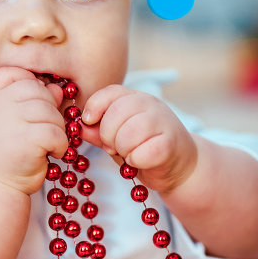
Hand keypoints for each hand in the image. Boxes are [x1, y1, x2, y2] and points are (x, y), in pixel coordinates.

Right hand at [0, 67, 67, 194]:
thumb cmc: (9, 152)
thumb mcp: (16, 122)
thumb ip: (33, 100)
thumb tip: (57, 88)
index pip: (17, 74)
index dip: (32, 87)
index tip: (31, 111)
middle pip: (40, 91)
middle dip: (50, 111)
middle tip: (44, 132)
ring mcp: (10, 121)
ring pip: (51, 112)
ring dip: (57, 130)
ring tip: (48, 145)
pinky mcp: (25, 139)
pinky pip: (56, 132)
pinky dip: (61, 145)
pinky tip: (53, 154)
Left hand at [81, 85, 197, 193]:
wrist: (180, 166)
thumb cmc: (144, 147)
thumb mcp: (117, 136)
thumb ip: (98, 130)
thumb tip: (77, 126)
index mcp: (135, 98)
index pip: (110, 92)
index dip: (95, 106)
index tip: (88, 121)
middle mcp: (150, 104)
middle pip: (115, 115)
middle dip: (108, 136)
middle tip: (114, 146)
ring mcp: (162, 122)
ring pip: (127, 135)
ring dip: (122, 150)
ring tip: (129, 153)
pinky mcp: (169, 144)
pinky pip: (140, 153)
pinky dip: (135, 161)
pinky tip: (140, 161)